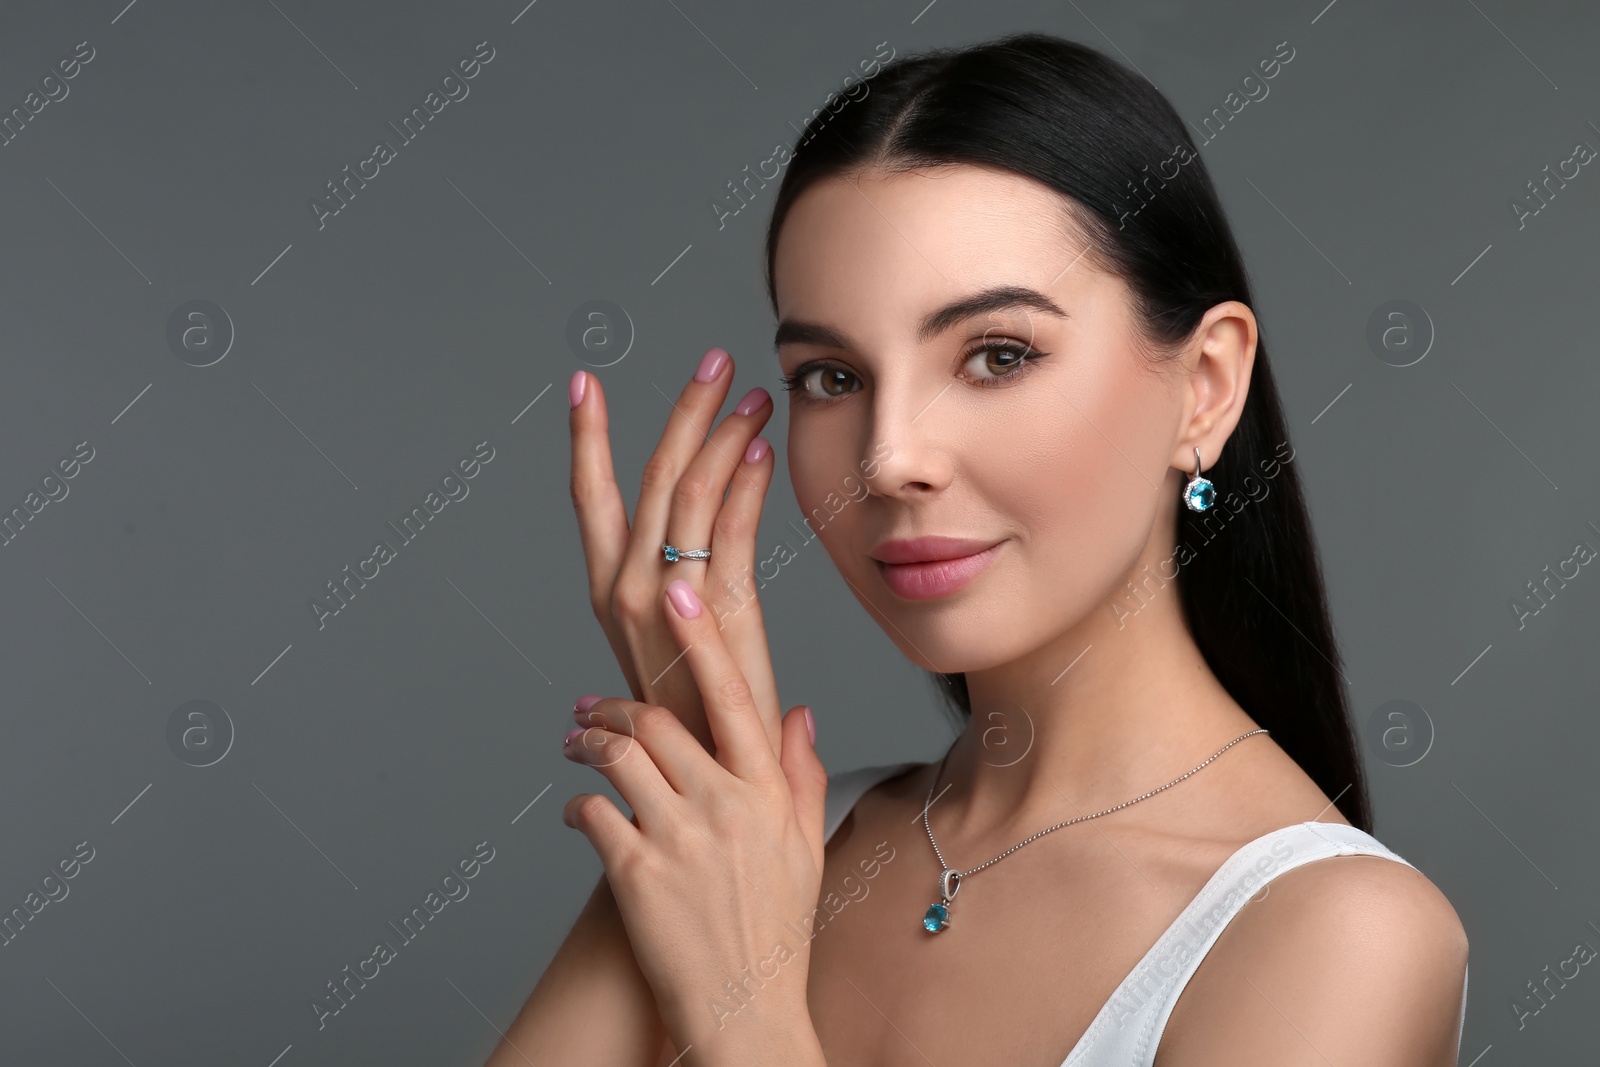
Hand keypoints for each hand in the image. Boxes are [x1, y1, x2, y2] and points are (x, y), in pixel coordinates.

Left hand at [561, 579, 828, 1064]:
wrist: (745, 1011)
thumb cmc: (775, 930)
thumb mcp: (805, 846)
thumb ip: (800, 772)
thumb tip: (797, 711)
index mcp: (766, 792)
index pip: (734, 696)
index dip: (703, 639)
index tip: (680, 588)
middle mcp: (724, 806)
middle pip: (657, 719)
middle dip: (614, 703)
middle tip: (589, 704)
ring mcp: (677, 839)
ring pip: (617, 756)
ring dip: (587, 741)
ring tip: (574, 743)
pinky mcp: (635, 874)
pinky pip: (590, 815)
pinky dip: (575, 807)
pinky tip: (574, 815)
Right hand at [568, 349, 783, 756]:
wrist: (706, 781)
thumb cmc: (693, 714)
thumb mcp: (668, 643)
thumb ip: (669, 591)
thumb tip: (671, 562)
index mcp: (608, 590)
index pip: (590, 497)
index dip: (588, 437)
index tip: (584, 383)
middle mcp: (627, 589)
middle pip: (653, 476)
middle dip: (684, 409)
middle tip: (715, 359)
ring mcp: (669, 600)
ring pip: (692, 491)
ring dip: (725, 433)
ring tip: (755, 395)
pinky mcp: (718, 612)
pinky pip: (730, 530)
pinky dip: (746, 484)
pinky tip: (762, 451)